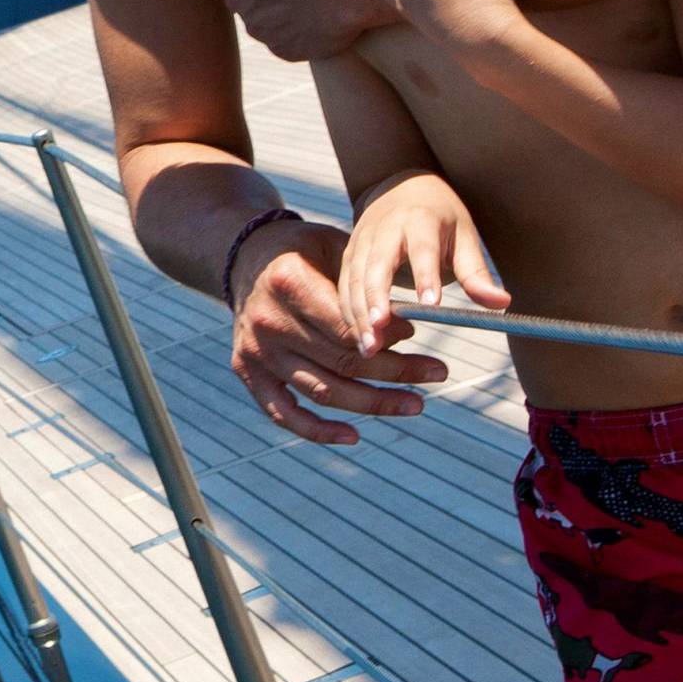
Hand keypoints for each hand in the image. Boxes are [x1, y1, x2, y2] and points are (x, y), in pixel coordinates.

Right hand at [228, 218, 449, 444]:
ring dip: (373, 403)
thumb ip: (365, 285)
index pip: (347, 327)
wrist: (246, 257)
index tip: (418, 340)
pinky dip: (318, 431)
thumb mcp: (334, 246)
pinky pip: (283, 413)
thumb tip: (406, 330)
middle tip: (436, 373)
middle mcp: (268, 320)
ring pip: (323, 391)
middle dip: (396, 373)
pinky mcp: (246, 370)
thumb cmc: (303, 251)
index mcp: (289, 283)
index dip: (388, 340)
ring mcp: (256, 350)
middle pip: (343, 362)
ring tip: (415, 403)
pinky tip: (353, 435)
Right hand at [339, 171, 511, 357]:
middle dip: (375, 301)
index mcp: (418, 220)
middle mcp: (383, 229)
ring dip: (357, 314)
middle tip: (379, 334)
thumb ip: (476, 272)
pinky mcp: (348, 254)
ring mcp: (360, 241)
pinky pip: (343, 286)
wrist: (402, 186)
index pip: (422, 250)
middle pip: (375, 267)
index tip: (431, 305)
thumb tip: (501, 302)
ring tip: (368, 347)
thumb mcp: (464, 236)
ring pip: (354, 280)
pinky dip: (348, 312)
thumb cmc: (440, 217)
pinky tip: (358, 338)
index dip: (425, 276)